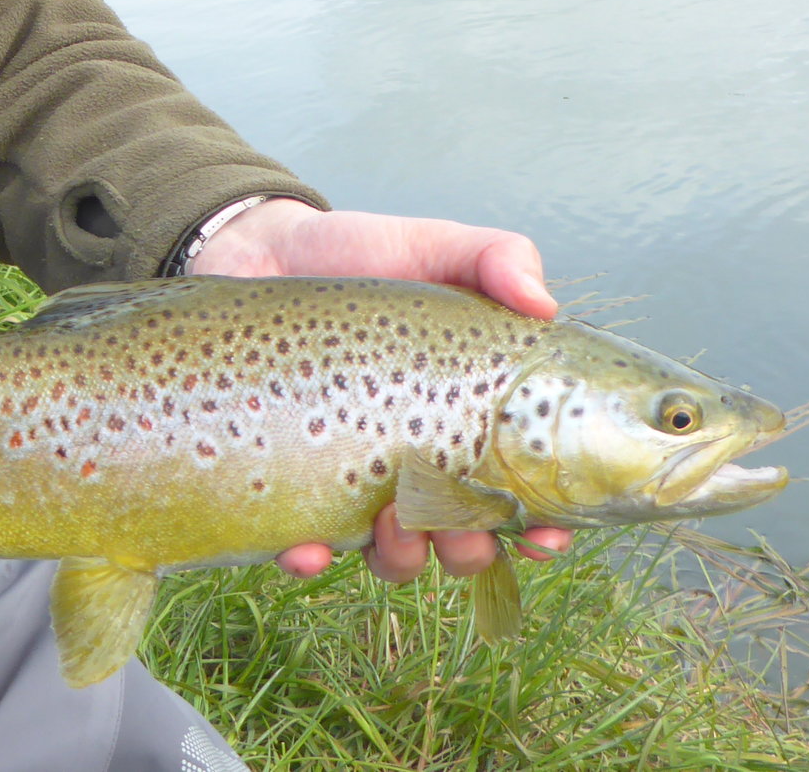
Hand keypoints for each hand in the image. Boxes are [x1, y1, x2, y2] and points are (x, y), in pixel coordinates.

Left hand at [187, 199, 572, 578]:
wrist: (261, 251)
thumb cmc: (359, 253)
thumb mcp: (433, 248)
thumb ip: (495, 258)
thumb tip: (542, 302)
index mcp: (468, 417)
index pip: (523, 490)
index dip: (544, 527)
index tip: (547, 536)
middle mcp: (420, 460)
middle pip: (464, 539)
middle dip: (470, 550)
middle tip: (459, 528)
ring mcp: (355, 477)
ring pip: (394, 556)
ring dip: (403, 560)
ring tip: (394, 527)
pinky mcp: (291, 481)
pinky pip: (302, 545)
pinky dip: (308, 559)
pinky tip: (306, 549)